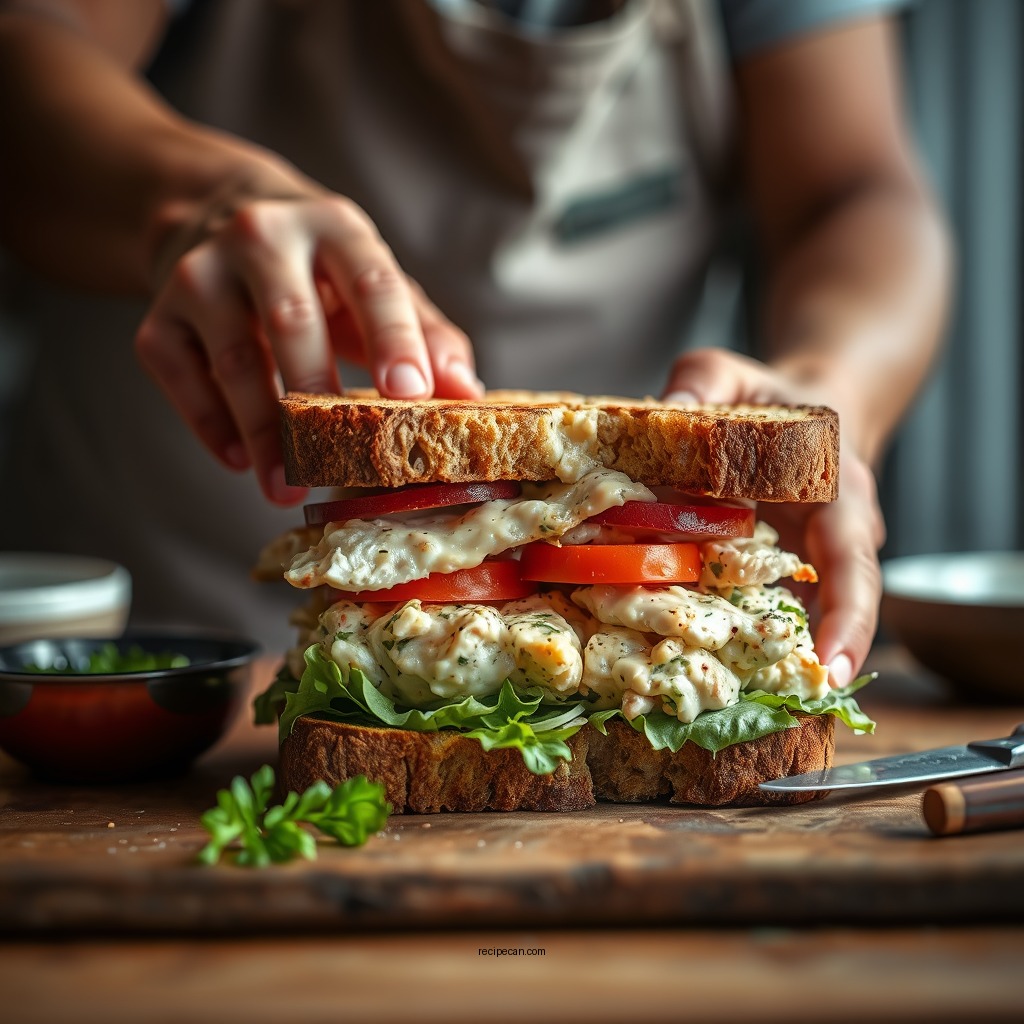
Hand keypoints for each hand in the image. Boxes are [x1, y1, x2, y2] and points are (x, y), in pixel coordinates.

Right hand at [134, 186, 482, 503]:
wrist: (215, 218)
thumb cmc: (320, 272)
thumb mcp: (378, 287)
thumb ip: (427, 336)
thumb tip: (467, 398)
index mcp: (334, 227)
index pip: (372, 282)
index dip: (393, 339)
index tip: (411, 395)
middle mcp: (262, 238)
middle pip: (292, 322)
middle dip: (317, 396)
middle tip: (340, 463)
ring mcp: (200, 274)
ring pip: (233, 357)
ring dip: (261, 431)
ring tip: (286, 486)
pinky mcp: (159, 316)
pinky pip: (178, 376)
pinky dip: (209, 424)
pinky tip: (240, 462)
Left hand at [664, 348, 884, 686]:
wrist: (800, 409)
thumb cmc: (769, 394)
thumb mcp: (733, 371)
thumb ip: (704, 380)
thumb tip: (669, 411)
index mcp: (839, 493)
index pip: (854, 565)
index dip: (849, 620)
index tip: (831, 668)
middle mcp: (833, 538)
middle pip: (830, 610)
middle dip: (798, 658)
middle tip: (760, 701)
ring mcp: (809, 562)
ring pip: (793, 617)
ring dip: (761, 655)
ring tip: (713, 691)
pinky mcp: (777, 572)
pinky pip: (760, 608)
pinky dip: (730, 633)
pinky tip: (684, 653)